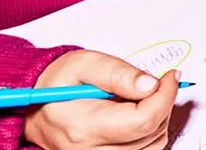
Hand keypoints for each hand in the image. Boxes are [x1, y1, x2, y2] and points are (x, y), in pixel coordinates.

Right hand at [24, 50, 178, 149]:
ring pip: (153, 145)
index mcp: (83, 126)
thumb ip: (119, 72)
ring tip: (141, 98)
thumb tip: (150, 84)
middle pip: (151, 133)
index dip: (165, 96)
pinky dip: (151, 131)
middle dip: (162, 103)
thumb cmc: (56, 83)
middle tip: (154, 83)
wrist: (35, 104)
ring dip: (158, 118)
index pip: (143, 121)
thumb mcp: (85, 63)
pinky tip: (139, 113)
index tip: (170, 77)